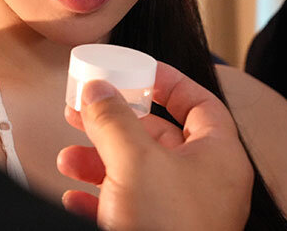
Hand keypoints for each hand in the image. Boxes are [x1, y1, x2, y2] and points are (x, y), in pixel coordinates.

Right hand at [57, 61, 252, 230]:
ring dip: (98, 162)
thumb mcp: (134, 160)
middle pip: (158, 137)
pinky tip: (76, 196)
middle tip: (86, 111)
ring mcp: (185, 212)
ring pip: (138, 173)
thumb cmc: (166, 228)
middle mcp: (206, 182)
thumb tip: (97, 89)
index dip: (169, 82)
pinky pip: (129, 206)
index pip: (200, 103)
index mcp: (218, 156)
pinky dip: (101, 197)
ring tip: (69, 159)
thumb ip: (113, 118)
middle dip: (115, 125)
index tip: (139, 71)